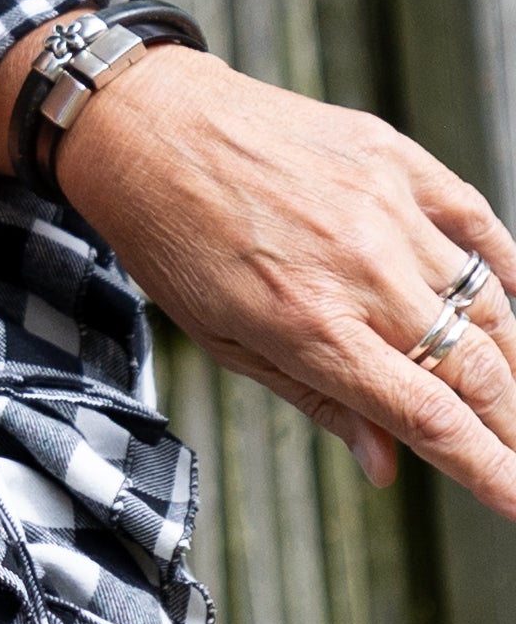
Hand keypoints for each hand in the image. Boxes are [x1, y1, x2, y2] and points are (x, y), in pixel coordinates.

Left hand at [0, 39, 515, 521]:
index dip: (487, 468)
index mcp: (311, 327)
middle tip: (514, 448)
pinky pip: (477, 220)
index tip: (515, 499)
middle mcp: (360, 269)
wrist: (145, 123)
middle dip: (508, 422)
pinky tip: (507, 297)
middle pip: (474, 368)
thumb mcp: (222, 340)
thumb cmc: (170, 235)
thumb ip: (317, 400)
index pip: (429, 418)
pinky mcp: (393, 158)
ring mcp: (385, 208)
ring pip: (488, 301)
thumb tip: (386, 466)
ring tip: (500, 386)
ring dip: (505, 355)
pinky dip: (504, 267)